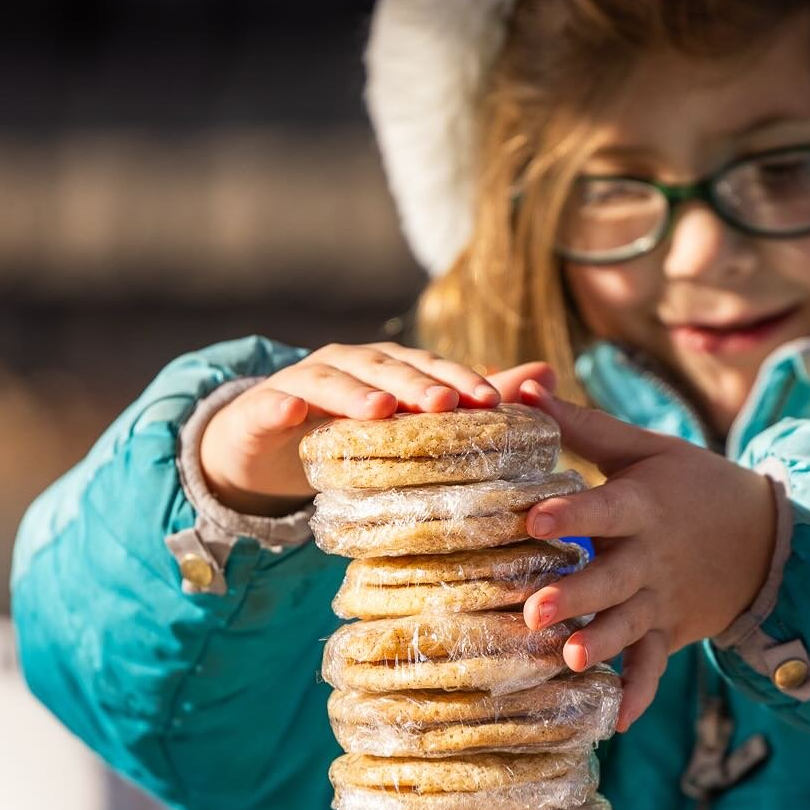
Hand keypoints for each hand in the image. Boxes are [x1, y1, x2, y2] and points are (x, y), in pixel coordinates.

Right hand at [199, 345, 556, 515]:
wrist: (262, 443)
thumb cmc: (346, 432)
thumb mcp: (404, 423)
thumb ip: (470, 398)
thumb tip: (547, 373)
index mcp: (389, 368)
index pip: (429, 368)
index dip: (458, 380)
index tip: (493, 401)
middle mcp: (349, 365)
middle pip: (386, 368)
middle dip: (417, 384)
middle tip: (446, 404)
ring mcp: (302, 382)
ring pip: (332, 380)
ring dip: (356, 392)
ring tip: (381, 410)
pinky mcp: (261, 409)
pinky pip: (272, 405)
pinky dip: (281, 405)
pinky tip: (293, 413)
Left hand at [519, 381, 776, 728]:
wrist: (763, 536)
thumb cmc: (689, 484)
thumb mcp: (645, 449)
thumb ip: (583, 426)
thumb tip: (520, 385)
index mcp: (644, 505)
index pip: (606, 507)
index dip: (573, 512)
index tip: (533, 517)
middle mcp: (653, 557)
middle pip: (612, 578)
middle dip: (576, 595)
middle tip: (534, 609)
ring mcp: (663, 600)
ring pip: (630, 627)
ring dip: (602, 646)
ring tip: (572, 662)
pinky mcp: (670, 632)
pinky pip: (655, 666)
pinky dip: (640, 694)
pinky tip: (614, 722)